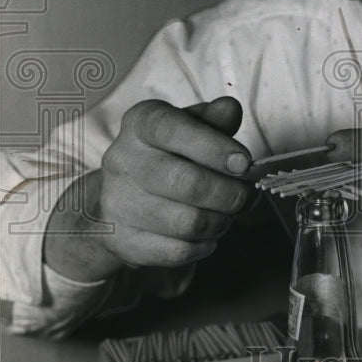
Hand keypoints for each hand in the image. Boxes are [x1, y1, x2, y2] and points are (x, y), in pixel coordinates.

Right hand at [94, 95, 253, 267]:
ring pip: (187, 222)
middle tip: (244, 196)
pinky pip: (177, 252)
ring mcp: (117, 202)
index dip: (214, 147)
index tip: (244, 163)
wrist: (123, 196)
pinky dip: (203, 246)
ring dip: (220, 222)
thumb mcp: (191, 128)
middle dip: (230, 194)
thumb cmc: (168, 155)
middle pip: (187, 184)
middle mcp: (122, 159)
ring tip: (225, 215)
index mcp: (140, 124)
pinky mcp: (122, 240)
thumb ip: (213, 120)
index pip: (173, 129)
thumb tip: (229, 109)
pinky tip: (207, 235)